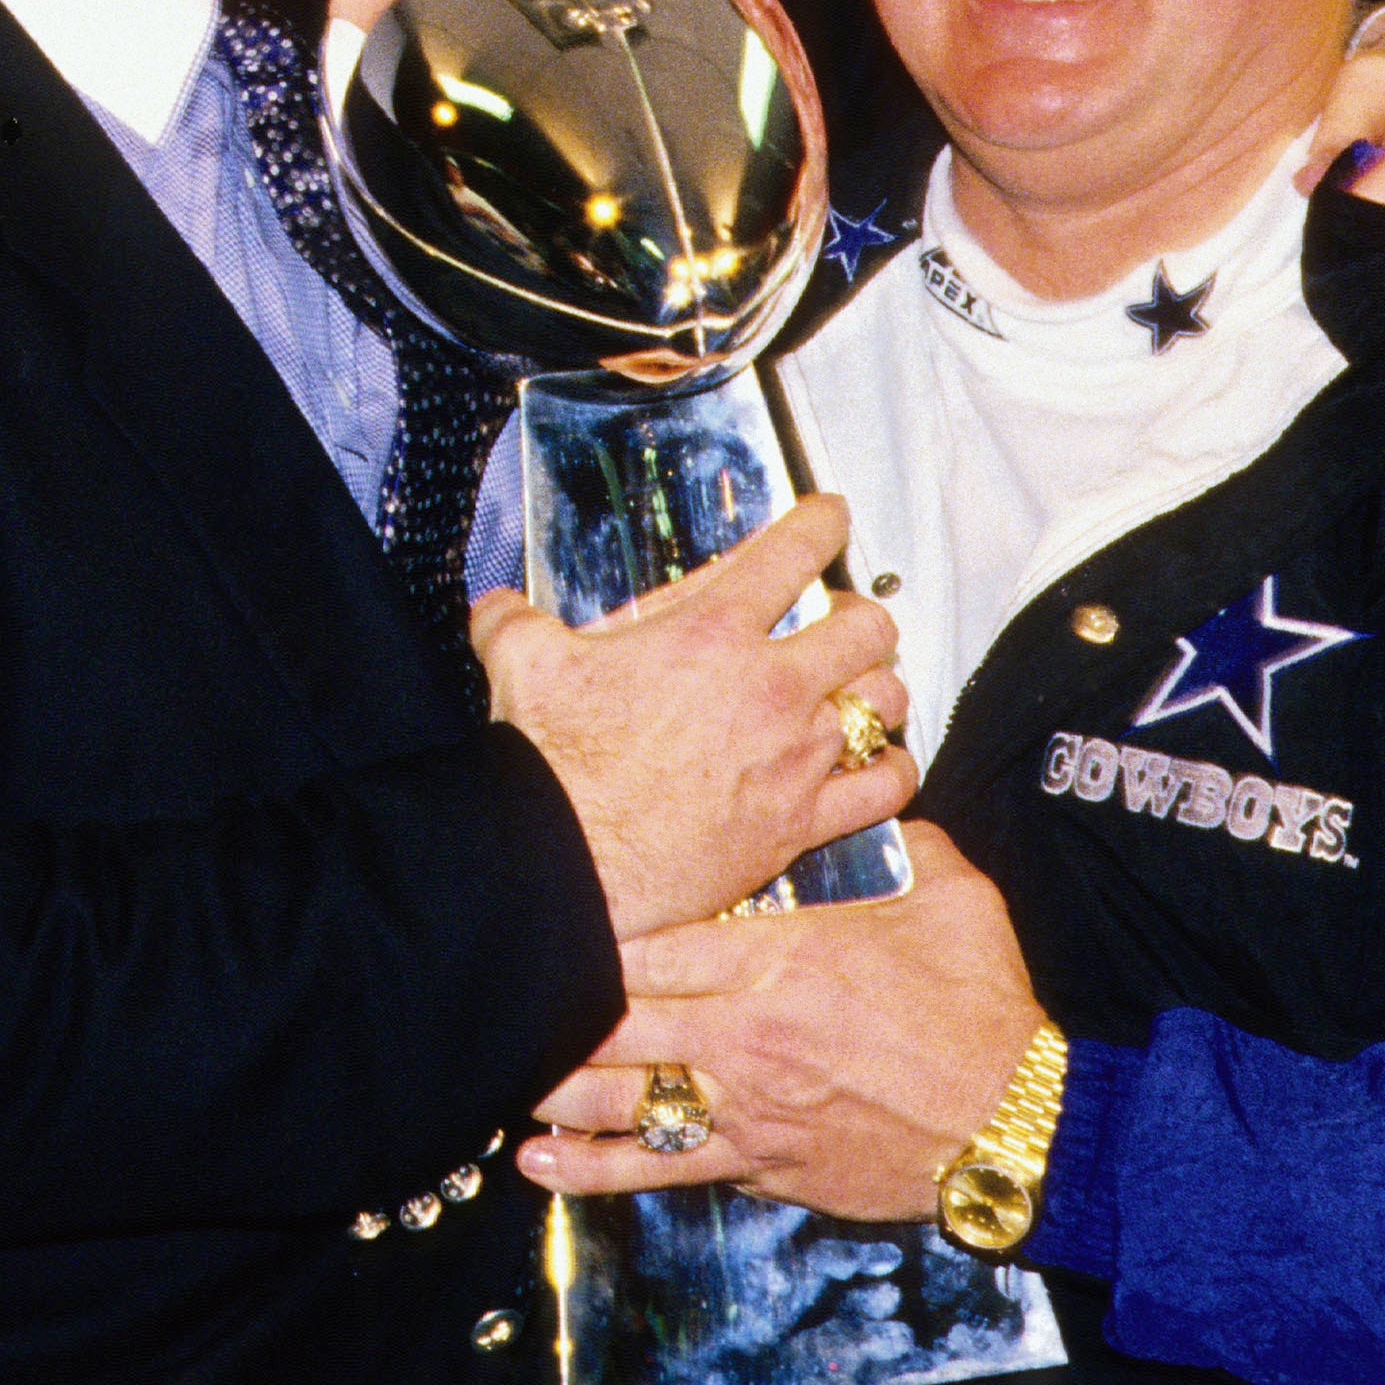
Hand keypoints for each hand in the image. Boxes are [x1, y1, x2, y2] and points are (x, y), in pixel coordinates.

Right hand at [476, 494, 913, 938]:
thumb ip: (515, 620)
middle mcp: (770, 686)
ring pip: (886, 701)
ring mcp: (794, 756)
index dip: (824, 521)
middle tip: (837, 624)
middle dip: (859, 617)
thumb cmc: (549, 767)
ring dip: (877, 691)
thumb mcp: (522, 663)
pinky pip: (884, 787)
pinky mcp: (799, 822)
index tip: (830, 518)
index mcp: (711, 630)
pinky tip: (875, 766)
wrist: (562, 865)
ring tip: (858, 694)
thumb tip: (495, 606)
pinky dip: (889, 772)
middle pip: (867, 625)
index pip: (798, 548)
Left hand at [518, 824, 1043, 1219]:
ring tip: (504, 1072)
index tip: (553, 915)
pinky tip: (539, 1165)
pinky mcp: (761, 1164)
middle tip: (506, 991)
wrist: (1018, 1121)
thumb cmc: (987, 1011)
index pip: (659, 942)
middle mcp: (750, 1034)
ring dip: (556, 1086)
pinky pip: (660, 1168)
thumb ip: (906, 846)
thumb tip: (884, 809)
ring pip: (621, 1096)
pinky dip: (591, 1171)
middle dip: (559, 1008)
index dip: (598, 932)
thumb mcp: (954, 896)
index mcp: (785, 959)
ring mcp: (748, 1105)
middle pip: (619, 1017)